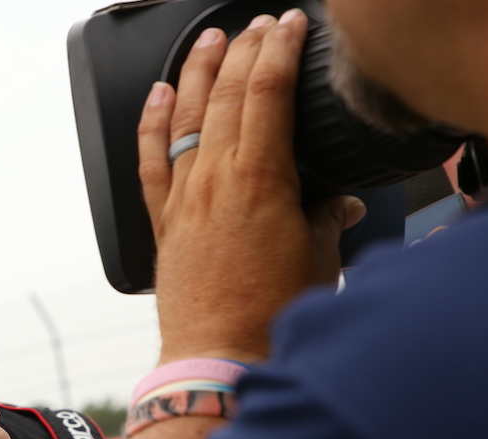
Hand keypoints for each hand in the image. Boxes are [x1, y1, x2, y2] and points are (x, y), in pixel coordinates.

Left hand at [138, 10, 364, 364]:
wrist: (217, 356)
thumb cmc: (268, 317)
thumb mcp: (318, 260)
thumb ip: (325, 220)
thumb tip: (337, 204)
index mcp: (260, 181)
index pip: (268, 92)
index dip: (278, 51)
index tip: (288, 27)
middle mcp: (214, 180)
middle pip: (225, 94)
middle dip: (242, 49)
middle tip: (255, 26)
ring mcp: (183, 199)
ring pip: (184, 118)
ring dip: (195, 72)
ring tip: (206, 40)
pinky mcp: (163, 222)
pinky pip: (150, 160)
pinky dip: (151, 123)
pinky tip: (156, 97)